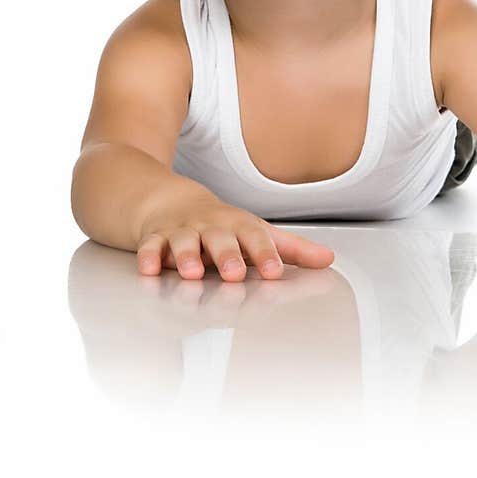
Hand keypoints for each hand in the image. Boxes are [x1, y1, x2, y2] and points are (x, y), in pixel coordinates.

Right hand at [136, 195, 334, 280]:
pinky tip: (150, 270)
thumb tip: (328, 259)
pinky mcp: (155, 239)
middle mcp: (211, 227)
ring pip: (183, 242)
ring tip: (192, 273)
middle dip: (226, 256)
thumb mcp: (257, 232)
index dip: (265, 254)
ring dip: (186, 257)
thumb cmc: (222, 226)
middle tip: (234, 275)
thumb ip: (291, 249)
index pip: (255, 237)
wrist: (173, 202)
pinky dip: (148, 257)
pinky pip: (150, 247)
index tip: (274, 273)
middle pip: (219, 239)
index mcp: (238, 226)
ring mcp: (182, 231)